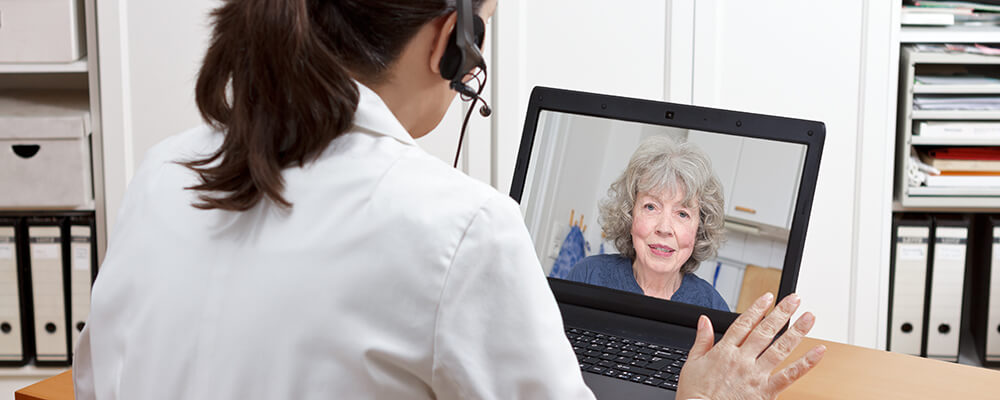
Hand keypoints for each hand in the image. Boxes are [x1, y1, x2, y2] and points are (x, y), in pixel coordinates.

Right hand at [675, 293, 825, 399]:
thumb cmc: (695, 395)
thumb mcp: (691, 364)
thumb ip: (701, 340)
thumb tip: (704, 320)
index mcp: (724, 351)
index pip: (744, 324)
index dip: (757, 309)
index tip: (768, 297)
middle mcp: (742, 360)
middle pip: (765, 331)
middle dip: (781, 313)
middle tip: (795, 299)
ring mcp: (755, 375)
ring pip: (780, 348)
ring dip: (797, 331)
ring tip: (809, 317)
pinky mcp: (765, 391)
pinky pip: (789, 375)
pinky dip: (805, 363)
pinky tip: (817, 351)